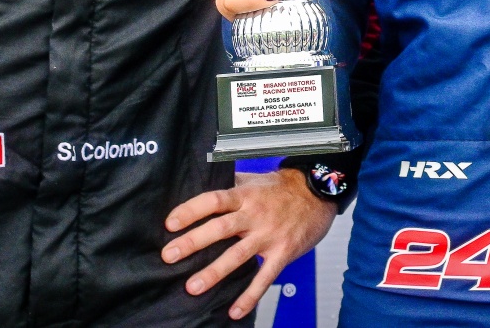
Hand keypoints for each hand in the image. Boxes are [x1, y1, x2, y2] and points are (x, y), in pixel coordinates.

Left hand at [163, 168, 335, 317]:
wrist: (318, 193)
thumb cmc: (284, 188)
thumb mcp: (256, 180)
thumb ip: (231, 185)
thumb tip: (202, 184)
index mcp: (245, 196)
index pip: (213, 200)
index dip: (191, 210)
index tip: (170, 223)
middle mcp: (255, 215)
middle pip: (221, 228)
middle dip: (193, 242)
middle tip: (170, 255)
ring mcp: (268, 235)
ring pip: (238, 255)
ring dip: (214, 272)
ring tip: (193, 286)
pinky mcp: (282, 252)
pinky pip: (264, 277)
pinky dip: (250, 295)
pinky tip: (235, 310)